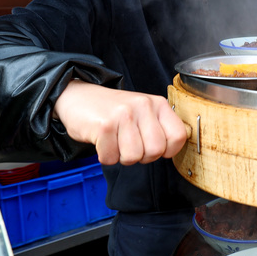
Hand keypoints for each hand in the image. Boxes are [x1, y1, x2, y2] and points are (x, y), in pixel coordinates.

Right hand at [54, 80, 187, 164]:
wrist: (78, 97)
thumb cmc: (114, 111)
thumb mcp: (143, 112)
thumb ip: (160, 128)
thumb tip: (171, 151)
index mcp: (158, 104)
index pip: (179, 136)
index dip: (168, 150)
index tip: (153, 147)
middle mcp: (143, 106)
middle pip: (156, 150)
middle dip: (142, 156)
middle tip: (130, 145)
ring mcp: (124, 114)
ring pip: (134, 157)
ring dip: (122, 157)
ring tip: (116, 142)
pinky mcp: (104, 125)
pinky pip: (111, 158)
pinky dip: (105, 156)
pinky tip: (103, 142)